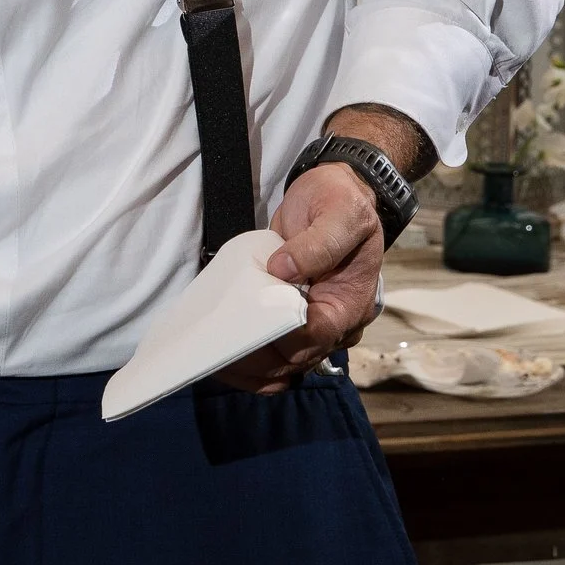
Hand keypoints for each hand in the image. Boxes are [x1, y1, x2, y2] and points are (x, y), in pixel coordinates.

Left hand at [214, 163, 383, 394]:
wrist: (335, 195)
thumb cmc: (340, 204)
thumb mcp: (341, 214)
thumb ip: (318, 244)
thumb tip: (282, 270)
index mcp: (350, 302)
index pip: (315, 336)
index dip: (281, 339)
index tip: (244, 328)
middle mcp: (336, 323)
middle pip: (296, 359)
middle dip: (258, 361)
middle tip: (216, 353)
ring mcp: (314, 323)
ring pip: (285, 364)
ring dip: (252, 369)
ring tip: (215, 362)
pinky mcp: (293, 317)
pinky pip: (277, 351)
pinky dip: (253, 361)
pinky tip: (226, 360)